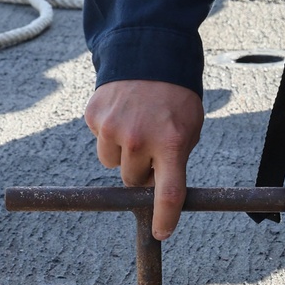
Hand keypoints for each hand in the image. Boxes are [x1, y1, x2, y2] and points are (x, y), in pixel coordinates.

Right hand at [85, 80, 203, 239]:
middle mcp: (140, 138)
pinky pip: (100, 140)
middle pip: (133, 180)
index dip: (164, 218)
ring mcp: (113, 128)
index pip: (167, 194)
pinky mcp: (94, 117)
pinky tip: (123, 110)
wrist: (150, 53)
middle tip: (152, 146)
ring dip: (123, 151)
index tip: (162, 232)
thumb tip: (157, 191)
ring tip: (137, 123)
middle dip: (142, 170)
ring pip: (113, 163)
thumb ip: (175, 158)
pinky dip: (109, 131)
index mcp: (172, 142)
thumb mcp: (189, 126)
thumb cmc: (176, 96)